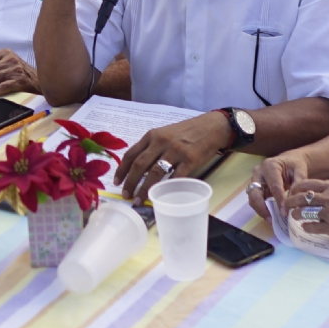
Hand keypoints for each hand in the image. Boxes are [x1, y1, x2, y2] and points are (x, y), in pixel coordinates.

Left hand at [113, 111, 229, 200]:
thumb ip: (151, 147)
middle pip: (139, 165)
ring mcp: (175, 151)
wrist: (211, 127)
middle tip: (126, 195)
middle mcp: (161, 142)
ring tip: (140, 200)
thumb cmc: (186, 132)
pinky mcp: (190, 160)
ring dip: (145, 189)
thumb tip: (137, 168)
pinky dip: (167, 188)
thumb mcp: (164, 134)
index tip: (117, 182)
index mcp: (152, 136)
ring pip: (155, 173)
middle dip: (130, 182)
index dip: (122, 170)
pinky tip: (162, 196)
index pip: (131, 154)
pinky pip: (175, 177)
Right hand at [247, 151, 313, 220]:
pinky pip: (255, 200)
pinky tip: (270, 216)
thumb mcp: (300, 171)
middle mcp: (259, 172)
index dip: (279, 201)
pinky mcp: (256, 188)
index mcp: (270, 166)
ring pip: (252, 198)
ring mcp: (255, 180)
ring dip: (260, 210)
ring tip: (271, 220)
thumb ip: (298, 184)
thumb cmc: (295, 165)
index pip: (274, 186)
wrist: (289, 161)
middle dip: (262, 207)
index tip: (284, 213)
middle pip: (255, 192)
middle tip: (271, 219)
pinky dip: (261, 209)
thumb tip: (294, 201)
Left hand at [281, 178, 328, 242]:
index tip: (290, 194)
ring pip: (303, 212)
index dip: (294, 190)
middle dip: (290, 202)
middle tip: (286, 206)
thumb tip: (306, 193)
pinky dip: (306, 227)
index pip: (305, 184)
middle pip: (300, 198)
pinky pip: (312, 227)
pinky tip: (306, 226)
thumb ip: (326, 190)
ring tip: (295, 216)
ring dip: (296, 215)